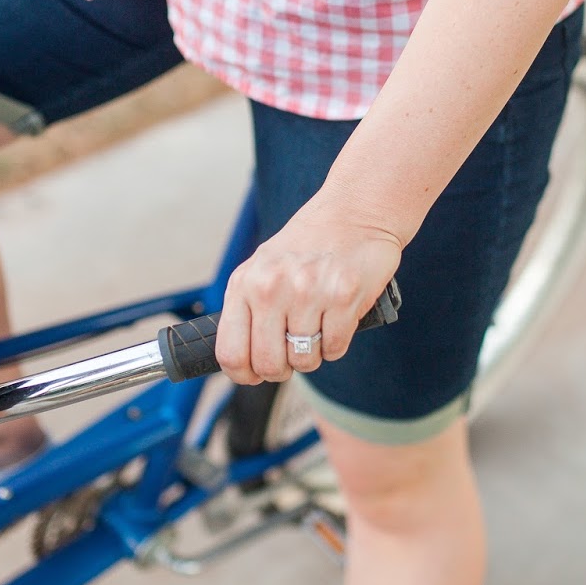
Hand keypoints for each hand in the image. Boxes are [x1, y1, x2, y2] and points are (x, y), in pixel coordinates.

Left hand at [215, 193, 401, 384]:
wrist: (355, 210)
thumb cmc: (308, 243)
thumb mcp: (262, 267)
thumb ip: (248, 308)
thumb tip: (241, 360)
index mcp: (245, 282)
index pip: (230, 352)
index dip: (243, 374)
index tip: (254, 374)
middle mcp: (272, 287)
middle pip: (268, 364)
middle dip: (281, 370)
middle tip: (292, 356)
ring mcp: (308, 291)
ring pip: (304, 360)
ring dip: (312, 354)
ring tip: (317, 328)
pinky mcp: (344, 296)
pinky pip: (334, 349)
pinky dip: (336, 344)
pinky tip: (337, 320)